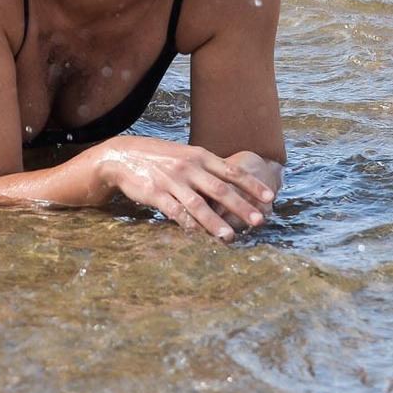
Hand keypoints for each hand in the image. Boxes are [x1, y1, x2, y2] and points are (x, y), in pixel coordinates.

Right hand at [94, 136, 276, 240]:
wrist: (123, 156)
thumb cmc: (159, 158)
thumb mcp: (185, 154)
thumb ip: (206, 167)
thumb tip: (232, 179)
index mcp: (199, 156)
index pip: (231, 171)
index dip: (252, 185)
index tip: (270, 197)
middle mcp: (189, 167)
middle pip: (220, 189)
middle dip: (241, 206)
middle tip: (259, 221)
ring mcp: (172, 180)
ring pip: (199, 204)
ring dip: (216, 222)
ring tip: (230, 237)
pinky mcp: (156, 193)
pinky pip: (175, 212)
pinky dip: (188, 225)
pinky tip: (199, 236)